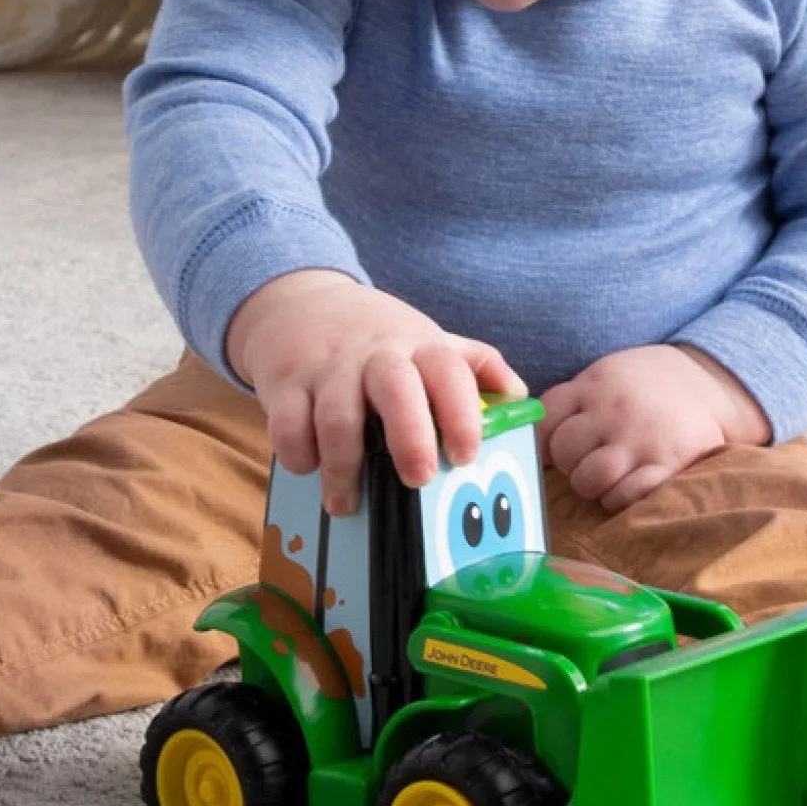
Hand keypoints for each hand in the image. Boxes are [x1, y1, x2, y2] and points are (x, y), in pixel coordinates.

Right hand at [226, 271, 526, 515]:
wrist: (299, 302)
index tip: (466, 456)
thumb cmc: (376, 336)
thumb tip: (520, 395)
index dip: (463, 413)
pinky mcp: (286, 380)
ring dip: (343, 468)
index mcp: (419, 347)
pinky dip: (297, 452)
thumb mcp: (426, 339)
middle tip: (417, 480)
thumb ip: (474, 365)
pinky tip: (307, 468)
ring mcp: (328, 367)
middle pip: (397, 390)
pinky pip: (288, 422)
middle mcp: (376, 354)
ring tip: (345, 503)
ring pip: (337, 417)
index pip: (450, 372)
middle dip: (410, 438)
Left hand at [539, 344, 770, 513]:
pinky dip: (619, 498)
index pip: (546, 419)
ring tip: (603, 477)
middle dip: (568, 465)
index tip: (552, 449)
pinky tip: (626, 486)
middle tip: (584, 462)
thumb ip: (571, 402)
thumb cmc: (641, 387)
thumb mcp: (602, 377)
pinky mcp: (667, 464)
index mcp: (592, 386)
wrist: (706, 383)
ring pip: (590, 479)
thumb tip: (530, 443)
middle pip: (564, 453)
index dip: (543, 442)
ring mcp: (641, 439)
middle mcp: (614, 411)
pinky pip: (626, 496)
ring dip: (591, 486)